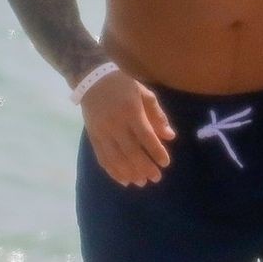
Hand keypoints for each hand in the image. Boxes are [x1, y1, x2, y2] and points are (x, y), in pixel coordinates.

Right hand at [78, 69, 175, 185]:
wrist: (92, 79)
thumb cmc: (123, 86)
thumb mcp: (144, 94)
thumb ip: (158, 115)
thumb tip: (170, 136)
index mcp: (131, 112)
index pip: (146, 136)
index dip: (156, 151)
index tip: (165, 163)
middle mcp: (116, 124)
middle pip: (131, 151)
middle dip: (144, 167)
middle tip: (156, 178)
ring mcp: (102, 132)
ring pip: (116, 158)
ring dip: (129, 173)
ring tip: (141, 182)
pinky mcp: (93, 137)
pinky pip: (102, 158)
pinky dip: (112, 171)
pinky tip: (123, 180)